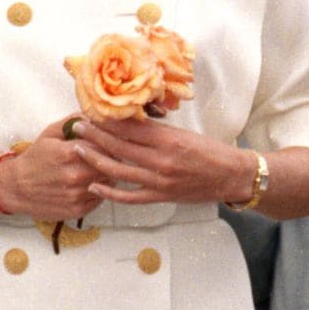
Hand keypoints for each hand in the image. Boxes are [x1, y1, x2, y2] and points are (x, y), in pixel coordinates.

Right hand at [0, 119, 105, 218]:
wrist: (16, 188)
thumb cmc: (35, 159)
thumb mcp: (50, 134)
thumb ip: (73, 121)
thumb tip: (94, 115)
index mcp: (69, 153)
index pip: (105, 145)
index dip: (109, 142)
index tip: (109, 142)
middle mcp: (75, 175)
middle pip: (110, 165)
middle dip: (111, 159)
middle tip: (108, 156)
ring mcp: (77, 195)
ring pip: (108, 183)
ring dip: (107, 175)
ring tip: (97, 170)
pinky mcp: (77, 210)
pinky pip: (100, 198)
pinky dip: (99, 191)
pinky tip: (89, 184)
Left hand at [69, 114, 246, 204]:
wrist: (232, 176)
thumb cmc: (211, 152)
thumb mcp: (185, 134)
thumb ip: (158, 131)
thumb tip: (131, 123)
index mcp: (169, 139)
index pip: (131, 127)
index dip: (108, 120)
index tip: (92, 112)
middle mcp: (162, 159)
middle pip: (120, 146)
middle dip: (95, 135)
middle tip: (76, 127)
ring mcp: (160, 180)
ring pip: (119, 169)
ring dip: (95, 159)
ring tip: (78, 150)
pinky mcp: (161, 196)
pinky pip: (130, 196)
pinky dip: (110, 192)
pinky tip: (94, 186)